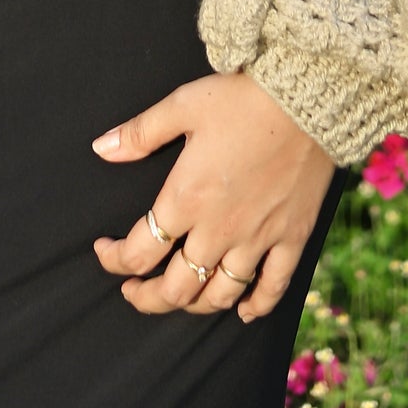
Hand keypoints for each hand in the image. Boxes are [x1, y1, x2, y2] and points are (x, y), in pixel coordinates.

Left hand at [92, 71, 334, 321]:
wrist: (307, 96)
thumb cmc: (242, 98)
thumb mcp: (183, 105)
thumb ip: (140, 133)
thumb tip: (100, 149)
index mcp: (186, 199)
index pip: (139, 251)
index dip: (114, 260)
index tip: (103, 252)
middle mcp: (218, 230)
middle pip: (175, 289)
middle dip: (146, 297)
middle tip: (133, 290)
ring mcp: (257, 240)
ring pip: (218, 296)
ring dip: (193, 305)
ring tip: (178, 298)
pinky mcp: (291, 239)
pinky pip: (272, 289)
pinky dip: (254, 306)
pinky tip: (241, 311)